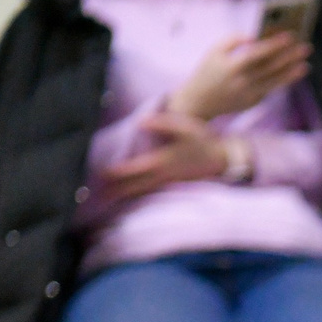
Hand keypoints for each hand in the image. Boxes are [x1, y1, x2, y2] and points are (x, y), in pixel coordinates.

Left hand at [96, 109, 231, 203]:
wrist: (223, 158)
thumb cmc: (203, 140)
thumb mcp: (184, 126)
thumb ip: (161, 123)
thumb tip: (140, 122)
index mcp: (162, 161)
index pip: (134, 169)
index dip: (116, 172)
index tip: (101, 174)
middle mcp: (163, 175)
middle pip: (134, 186)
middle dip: (116, 191)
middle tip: (97, 196)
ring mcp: (169, 183)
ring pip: (142, 191)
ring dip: (125, 195)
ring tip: (109, 198)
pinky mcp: (173, 185)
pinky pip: (150, 192)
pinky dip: (137, 195)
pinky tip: (130, 197)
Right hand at [168, 32, 311, 122]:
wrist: (198, 102)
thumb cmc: (207, 70)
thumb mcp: (214, 50)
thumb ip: (233, 40)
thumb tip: (255, 38)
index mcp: (233, 66)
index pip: (259, 53)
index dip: (275, 44)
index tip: (290, 35)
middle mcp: (243, 82)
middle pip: (272, 68)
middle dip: (290, 57)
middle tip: (307, 48)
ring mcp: (250, 95)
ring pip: (276, 82)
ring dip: (292, 73)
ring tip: (305, 64)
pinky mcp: (253, 102)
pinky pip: (270, 88)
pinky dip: (282, 80)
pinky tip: (292, 72)